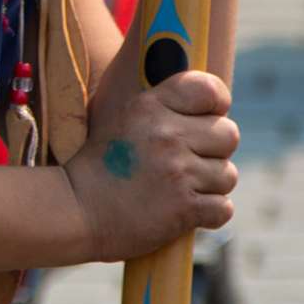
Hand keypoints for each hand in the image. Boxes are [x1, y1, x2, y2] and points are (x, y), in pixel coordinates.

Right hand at [63, 71, 239, 261]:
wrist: (75, 209)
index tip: (208, 118)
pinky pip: (223, 208)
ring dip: (211, 186)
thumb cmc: (101, 165)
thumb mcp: (126, 118)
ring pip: (227, 175)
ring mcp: (177, 172)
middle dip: (215, 151)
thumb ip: (164, 105)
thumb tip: (210, 100)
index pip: (210, 90)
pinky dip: (209, 214)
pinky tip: (186, 211)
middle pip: (229, 135)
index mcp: (152, 105)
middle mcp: (168, 134)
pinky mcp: (183, 208)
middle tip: (191, 162)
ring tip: (181, 189)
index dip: (217, 105)